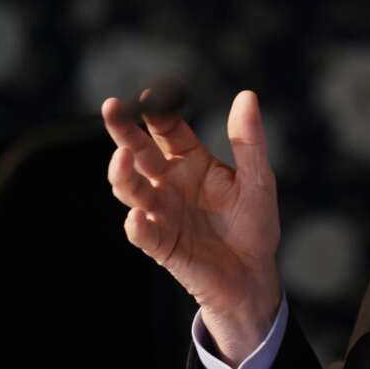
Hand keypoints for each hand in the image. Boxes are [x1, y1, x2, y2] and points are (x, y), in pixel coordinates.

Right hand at [103, 90, 281, 364]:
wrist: (253, 274)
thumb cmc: (254, 223)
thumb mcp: (258, 178)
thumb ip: (249, 141)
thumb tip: (247, 95)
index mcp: (190, 160)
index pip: (167, 129)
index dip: (159, 111)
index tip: (153, 95)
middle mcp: (169, 182)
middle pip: (139, 152)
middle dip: (123, 131)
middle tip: (111, 107)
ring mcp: (162, 212)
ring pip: (131, 189)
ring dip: (123, 174)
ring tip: (122, 158)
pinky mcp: (162, 244)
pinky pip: (144, 234)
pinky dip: (138, 225)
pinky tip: (139, 216)